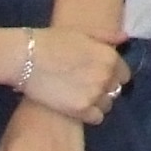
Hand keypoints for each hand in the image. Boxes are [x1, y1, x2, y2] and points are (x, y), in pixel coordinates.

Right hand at [13, 25, 128, 122]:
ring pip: (108, 105)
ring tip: (82, 96)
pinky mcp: (80, 110)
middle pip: (116, 90)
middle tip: (88, 85)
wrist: (26, 58)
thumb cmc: (53, 41)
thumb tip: (125, 38)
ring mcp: (94, 95)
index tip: (100, 75)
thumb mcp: (83, 33)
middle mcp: (106, 77)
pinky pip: (96, 118)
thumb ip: (107, 36)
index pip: (124, 74)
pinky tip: (78, 106)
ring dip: (99, 102)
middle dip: (106, 88)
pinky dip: (90, 114)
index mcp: (110, 57)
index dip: (113, 75)